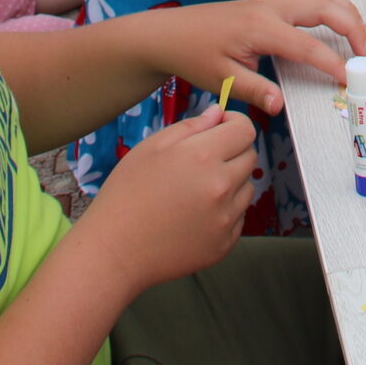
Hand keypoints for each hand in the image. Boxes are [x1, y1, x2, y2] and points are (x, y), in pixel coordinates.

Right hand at [82, 108, 258, 291]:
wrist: (115, 250)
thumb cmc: (127, 193)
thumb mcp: (152, 147)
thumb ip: (192, 125)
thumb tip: (219, 113)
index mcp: (204, 156)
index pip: (246, 130)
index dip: (234, 123)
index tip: (220, 128)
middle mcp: (222, 187)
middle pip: (250, 157)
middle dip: (233, 151)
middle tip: (202, 160)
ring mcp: (226, 219)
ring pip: (246, 187)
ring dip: (231, 182)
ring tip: (195, 191)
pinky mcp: (225, 244)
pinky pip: (238, 217)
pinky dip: (225, 211)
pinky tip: (194, 215)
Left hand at [142, 0, 365, 112]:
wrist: (171, 32)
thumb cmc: (194, 55)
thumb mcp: (220, 78)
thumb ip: (253, 90)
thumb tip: (280, 104)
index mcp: (261, 28)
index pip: (308, 46)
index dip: (333, 63)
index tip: (351, 79)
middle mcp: (271, 8)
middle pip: (325, 9)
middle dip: (353, 29)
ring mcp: (272, 1)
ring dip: (346, 11)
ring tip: (362, 36)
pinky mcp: (270, 2)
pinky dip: (331, 3)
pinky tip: (338, 18)